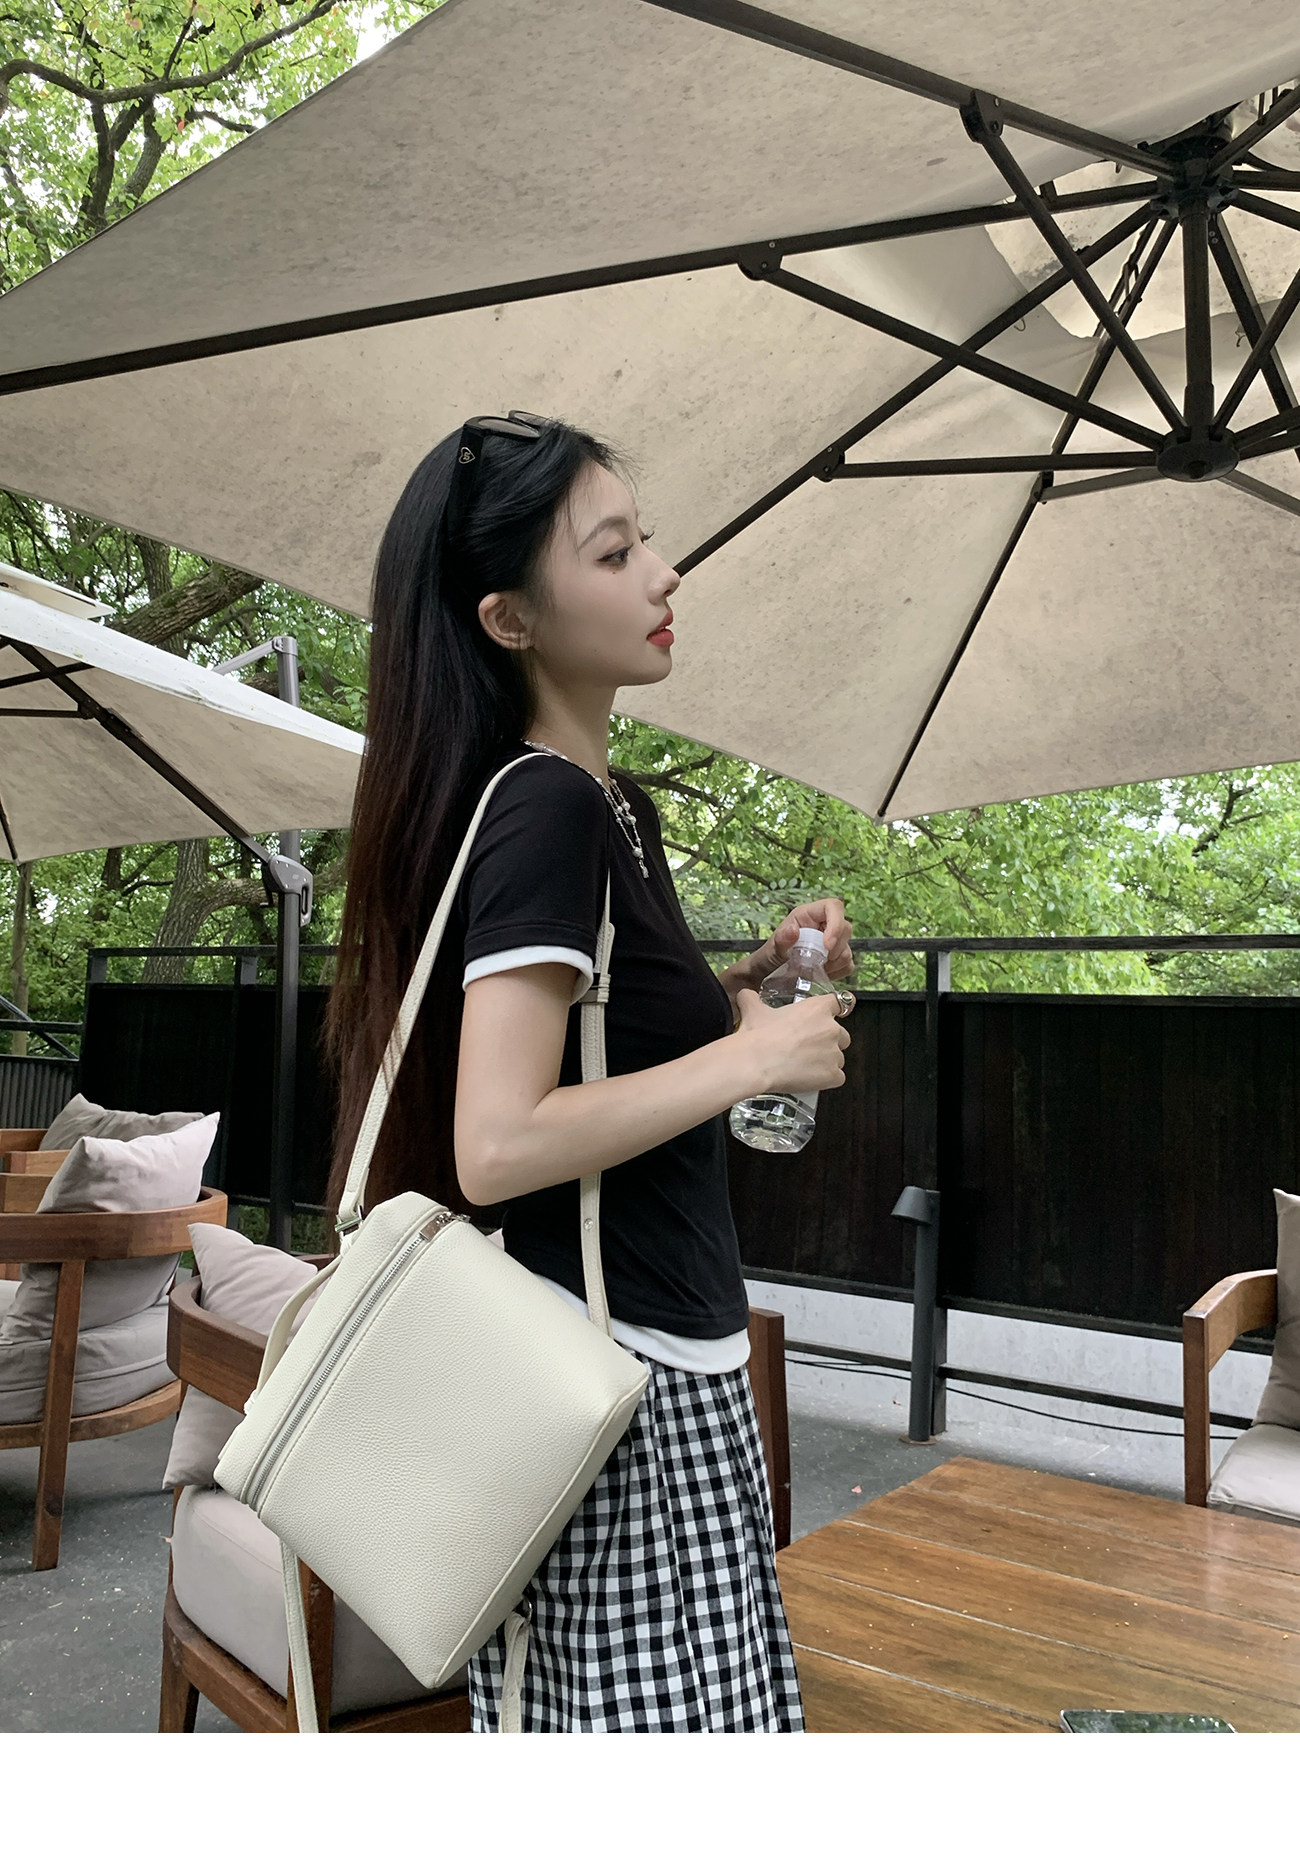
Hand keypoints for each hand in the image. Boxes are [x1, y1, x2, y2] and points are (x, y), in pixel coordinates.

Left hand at [722, 897, 853, 1005]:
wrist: (765, 977)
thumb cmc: (767, 958)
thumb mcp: (770, 949)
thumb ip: (781, 940)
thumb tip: (793, 930)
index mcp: (808, 915)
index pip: (833, 906)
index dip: (836, 923)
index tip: (827, 946)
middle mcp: (822, 925)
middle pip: (845, 928)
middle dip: (835, 949)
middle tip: (819, 963)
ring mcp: (830, 942)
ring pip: (847, 948)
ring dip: (835, 963)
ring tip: (815, 971)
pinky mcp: (835, 958)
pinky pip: (847, 964)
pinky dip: (837, 972)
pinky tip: (821, 975)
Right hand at [734, 988, 849, 1096]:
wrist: (756, 1062)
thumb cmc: (758, 1035)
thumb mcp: (753, 1010)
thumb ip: (752, 999)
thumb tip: (745, 995)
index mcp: (818, 1008)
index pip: (840, 1003)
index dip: (835, 1010)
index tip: (832, 1016)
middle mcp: (831, 1029)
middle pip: (842, 1035)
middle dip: (828, 1041)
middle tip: (806, 1047)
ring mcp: (834, 1053)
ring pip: (838, 1058)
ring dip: (826, 1061)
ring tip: (803, 1065)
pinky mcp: (832, 1075)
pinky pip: (837, 1077)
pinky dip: (826, 1079)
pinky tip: (809, 1079)